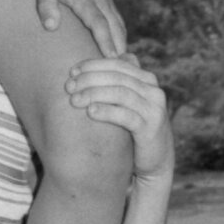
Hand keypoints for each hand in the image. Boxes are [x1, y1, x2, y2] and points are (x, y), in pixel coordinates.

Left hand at [36, 0, 125, 56]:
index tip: (112, 59)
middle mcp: (100, 1)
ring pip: (119, 24)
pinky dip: (121, 34)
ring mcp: (105, 0)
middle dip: (120, 48)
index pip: (99, 24)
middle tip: (125, 70)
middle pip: (115, 28)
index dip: (106, 42)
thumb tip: (50, 27)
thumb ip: (46, 4)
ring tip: (125, 64)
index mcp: (85, 0)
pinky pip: (117, 19)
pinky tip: (120, 46)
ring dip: (122, 43)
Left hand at [65, 54, 172, 181]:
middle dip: (89, 79)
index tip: (71, 72)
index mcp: (147, 80)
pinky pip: (126, 116)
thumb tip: (87, 67)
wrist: (155, 160)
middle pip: (117, 76)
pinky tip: (90, 112)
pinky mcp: (151, 129)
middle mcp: (154, 91)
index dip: (92, 65)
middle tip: (68, 87)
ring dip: (94, 94)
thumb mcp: (127, 102)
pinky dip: (107, 111)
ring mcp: (154, 109)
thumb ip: (116, 83)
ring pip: (121, 93)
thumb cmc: (133, 128)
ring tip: (75, 100)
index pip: (117, 63)